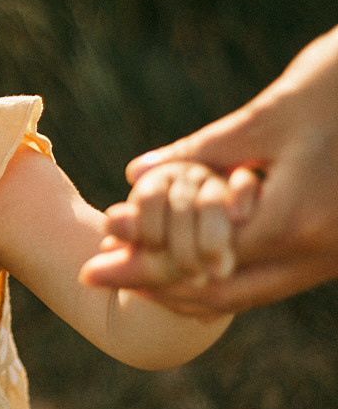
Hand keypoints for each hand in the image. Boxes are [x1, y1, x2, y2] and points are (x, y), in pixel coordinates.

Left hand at [81, 26, 337, 312]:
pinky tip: (188, 264)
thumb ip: (202, 152)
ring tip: (131, 276)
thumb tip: (137, 173)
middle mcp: (318, 254)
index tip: (93, 258)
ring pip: (249, 292)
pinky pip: (274, 278)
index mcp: (296, 221)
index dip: (142, 259)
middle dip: (152, 284)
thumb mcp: (268, 116)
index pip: (199, 259)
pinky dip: (225, 276)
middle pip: (219, 290)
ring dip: (187, 288)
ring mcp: (333, 259)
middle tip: (95, 276)